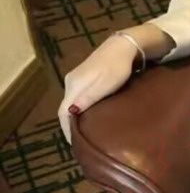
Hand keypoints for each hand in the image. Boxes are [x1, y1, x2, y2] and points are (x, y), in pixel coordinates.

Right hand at [58, 24, 174, 143]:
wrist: (124, 47)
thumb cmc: (117, 68)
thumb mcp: (104, 84)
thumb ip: (88, 98)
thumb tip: (70, 114)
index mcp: (74, 85)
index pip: (63, 112)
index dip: (67, 130)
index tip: (75, 146)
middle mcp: (70, 82)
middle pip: (66, 109)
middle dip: (71, 127)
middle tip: (81, 143)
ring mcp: (77, 79)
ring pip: (72, 103)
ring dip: (76, 119)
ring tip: (85, 134)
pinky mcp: (85, 78)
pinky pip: (78, 98)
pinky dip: (81, 110)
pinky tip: (89, 118)